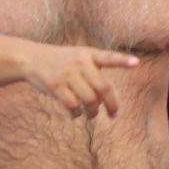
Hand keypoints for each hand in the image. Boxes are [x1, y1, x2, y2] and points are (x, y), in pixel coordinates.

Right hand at [16, 42, 138, 118]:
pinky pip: (73, 106)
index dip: (122, 61)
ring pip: (89, 100)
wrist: (32, 58)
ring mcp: (67, 74)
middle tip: (114, 114)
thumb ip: (94, 73)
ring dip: (92, 112)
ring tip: (91, 114)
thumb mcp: (78, 57)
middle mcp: (79, 63)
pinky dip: (76, 114)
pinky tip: (75, 114)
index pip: (108, 57)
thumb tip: (104, 102)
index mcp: (88, 54)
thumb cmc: (61, 62)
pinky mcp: (56, 86)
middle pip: (103, 88)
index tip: (136, 63)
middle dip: (111, 105)